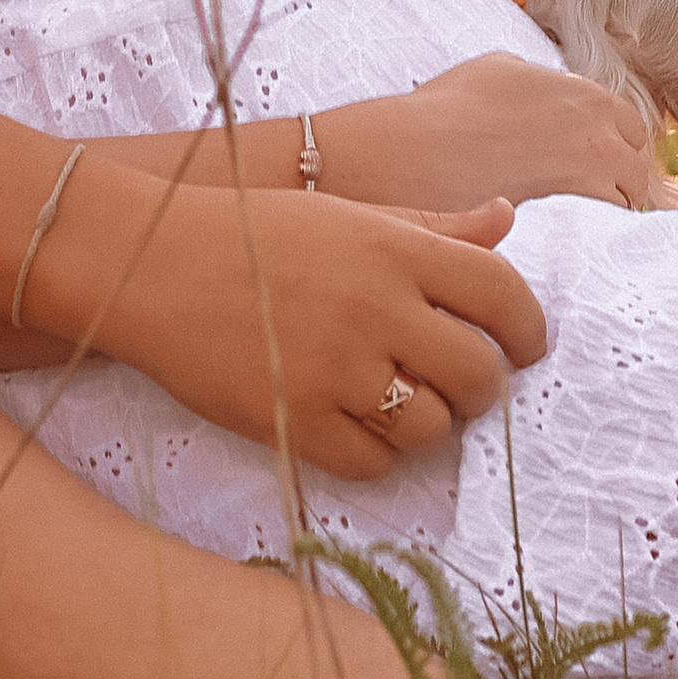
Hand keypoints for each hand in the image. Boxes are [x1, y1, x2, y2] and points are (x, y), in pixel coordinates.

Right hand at [67, 185, 547, 484]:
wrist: (148, 263)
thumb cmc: (251, 231)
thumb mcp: (345, 214)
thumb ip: (431, 227)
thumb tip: (506, 220)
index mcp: (392, 247)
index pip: (502, 294)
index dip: (528, 329)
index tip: (523, 346)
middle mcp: (375, 307)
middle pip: (479, 374)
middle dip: (481, 387)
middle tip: (456, 382)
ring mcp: (335, 369)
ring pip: (432, 428)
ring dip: (427, 423)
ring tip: (397, 401)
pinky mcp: (296, 421)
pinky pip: (373, 465)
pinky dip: (375, 454)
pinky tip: (353, 424)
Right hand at [316, 52, 657, 213]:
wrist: (418, 155)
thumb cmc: (444, 112)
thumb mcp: (495, 69)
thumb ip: (535, 78)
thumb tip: (547, 87)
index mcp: (582, 93)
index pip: (627, 127)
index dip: (608, 148)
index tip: (588, 168)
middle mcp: (599, 128)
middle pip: (635, 167)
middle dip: (615, 182)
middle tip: (581, 204)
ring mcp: (594, 172)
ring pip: (625, 203)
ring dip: (605, 215)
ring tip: (569, 231)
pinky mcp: (581, 216)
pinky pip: (606, 234)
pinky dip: (591, 240)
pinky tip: (562, 245)